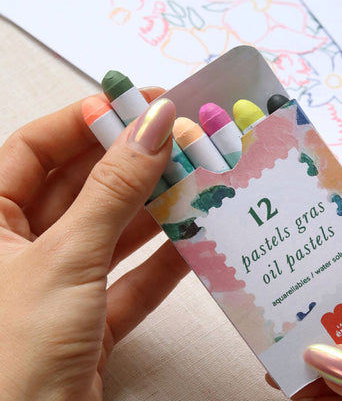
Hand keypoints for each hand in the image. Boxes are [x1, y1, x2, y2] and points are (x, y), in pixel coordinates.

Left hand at [0, 90, 188, 399]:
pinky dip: (164, 260)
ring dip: (157, 209)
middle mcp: (19, 247)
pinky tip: (198, 239)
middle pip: (83, 186)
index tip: (140, 106)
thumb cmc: (11, 358)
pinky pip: (130, 277)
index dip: (87, 121)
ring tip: (199, 182)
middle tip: (183, 141)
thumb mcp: (65, 259)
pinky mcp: (89, 319)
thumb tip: (155, 125)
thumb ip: (114, 190)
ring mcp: (58, 283)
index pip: (36, 147)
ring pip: (112, 230)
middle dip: (134, 164)